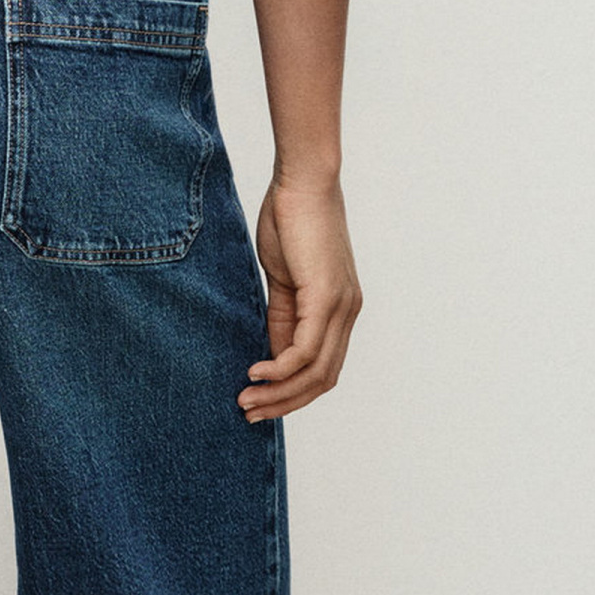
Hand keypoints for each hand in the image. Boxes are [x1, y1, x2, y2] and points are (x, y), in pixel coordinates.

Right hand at [239, 175, 362, 420]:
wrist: (303, 181)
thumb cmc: (289, 221)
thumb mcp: (282, 279)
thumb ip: (281, 317)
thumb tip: (269, 357)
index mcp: (339, 310)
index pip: (322, 369)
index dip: (292, 394)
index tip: (259, 403)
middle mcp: (347, 313)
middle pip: (322, 380)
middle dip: (285, 403)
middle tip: (250, 413)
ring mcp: (341, 307)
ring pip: (315, 371)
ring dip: (279, 393)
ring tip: (247, 400)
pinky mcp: (327, 296)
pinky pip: (305, 349)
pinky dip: (280, 369)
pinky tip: (254, 373)